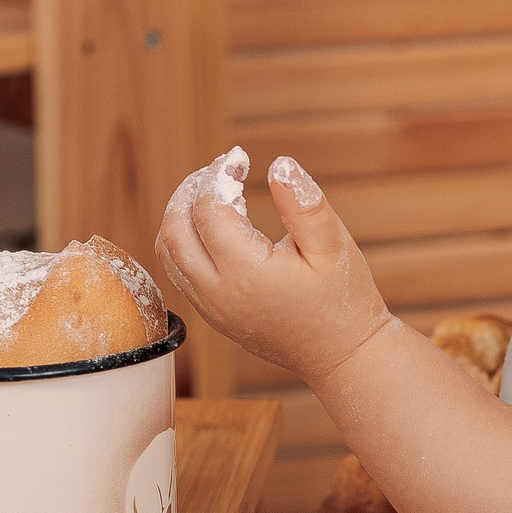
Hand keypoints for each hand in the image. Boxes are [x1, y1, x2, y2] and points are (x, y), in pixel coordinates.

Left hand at [156, 154, 396, 383]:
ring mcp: (210, 308)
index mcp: (247, 272)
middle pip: (174, 229)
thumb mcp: (334, 246)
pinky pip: (179, 271)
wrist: (341, 355)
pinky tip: (215, 224)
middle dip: (190, 190)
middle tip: (220, 170)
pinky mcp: (212, 315)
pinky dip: (185, 240)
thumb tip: (280, 164)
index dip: (219, 175)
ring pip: (168, 252)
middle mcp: (218, 292)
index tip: (240, 157)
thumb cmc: (343, 299)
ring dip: (181, 214)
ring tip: (213, 191)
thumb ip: (306, 205)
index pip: (209, 209)